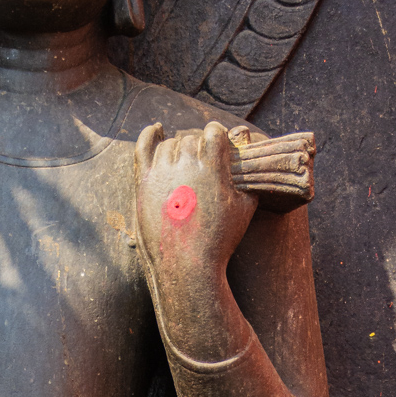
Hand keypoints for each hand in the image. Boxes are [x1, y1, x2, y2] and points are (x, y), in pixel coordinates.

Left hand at [134, 122, 257, 296]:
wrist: (186, 267)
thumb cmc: (220, 240)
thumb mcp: (245, 208)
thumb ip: (249, 179)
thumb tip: (251, 159)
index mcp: (212, 167)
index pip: (214, 131)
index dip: (218, 135)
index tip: (219, 142)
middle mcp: (185, 164)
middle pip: (191, 139)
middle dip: (198, 146)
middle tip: (202, 161)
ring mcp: (162, 173)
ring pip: (169, 144)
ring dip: (178, 147)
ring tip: (185, 161)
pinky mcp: (144, 183)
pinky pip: (143, 148)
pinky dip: (148, 135)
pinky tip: (155, 129)